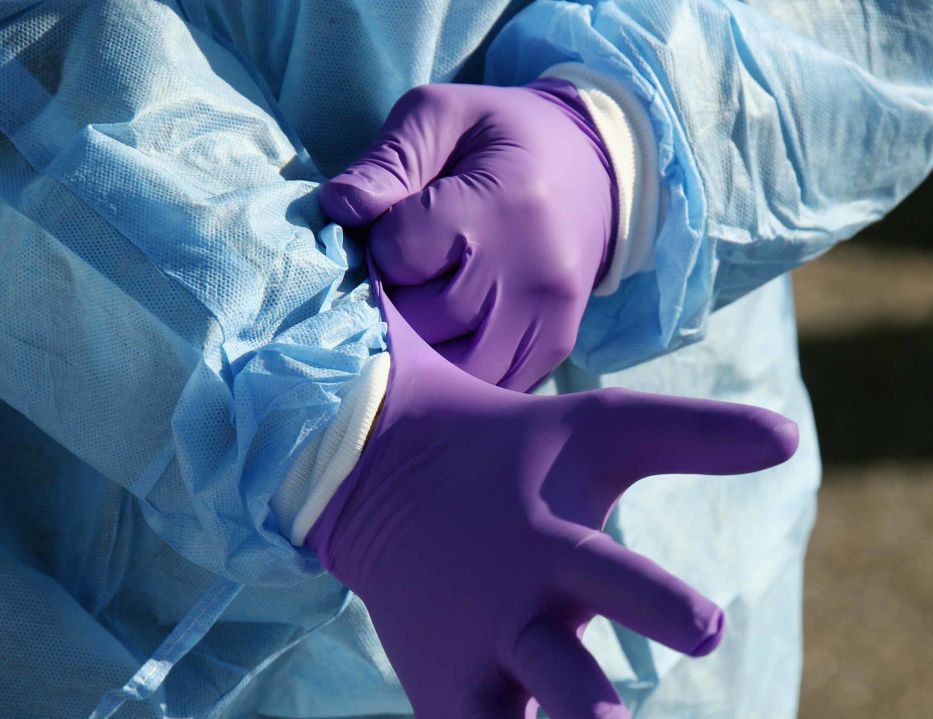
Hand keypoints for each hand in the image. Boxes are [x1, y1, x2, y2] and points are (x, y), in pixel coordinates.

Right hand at [306, 265, 797, 718]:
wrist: (387, 470)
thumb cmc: (519, 454)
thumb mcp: (605, 427)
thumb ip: (697, 437)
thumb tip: (796, 438)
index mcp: (552, 547)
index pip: (609, 575)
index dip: (656, 604)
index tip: (708, 630)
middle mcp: (508, 613)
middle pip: (547, 666)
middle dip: (577, 703)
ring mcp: (470, 665)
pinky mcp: (441, 702)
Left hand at [319, 81, 614, 391]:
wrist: (594, 171)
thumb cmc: (502, 139)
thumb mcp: (441, 115)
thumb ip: (389, 160)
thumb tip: (338, 208)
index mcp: (504, 206)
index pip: (400, 254)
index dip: (379, 244)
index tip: (392, 227)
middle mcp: (531, 275)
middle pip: (419, 320)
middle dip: (391, 300)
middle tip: (400, 271)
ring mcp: (546, 322)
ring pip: (447, 370)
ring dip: (416, 347)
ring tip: (420, 306)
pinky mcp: (553, 351)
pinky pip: (480, 388)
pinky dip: (450, 372)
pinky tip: (447, 334)